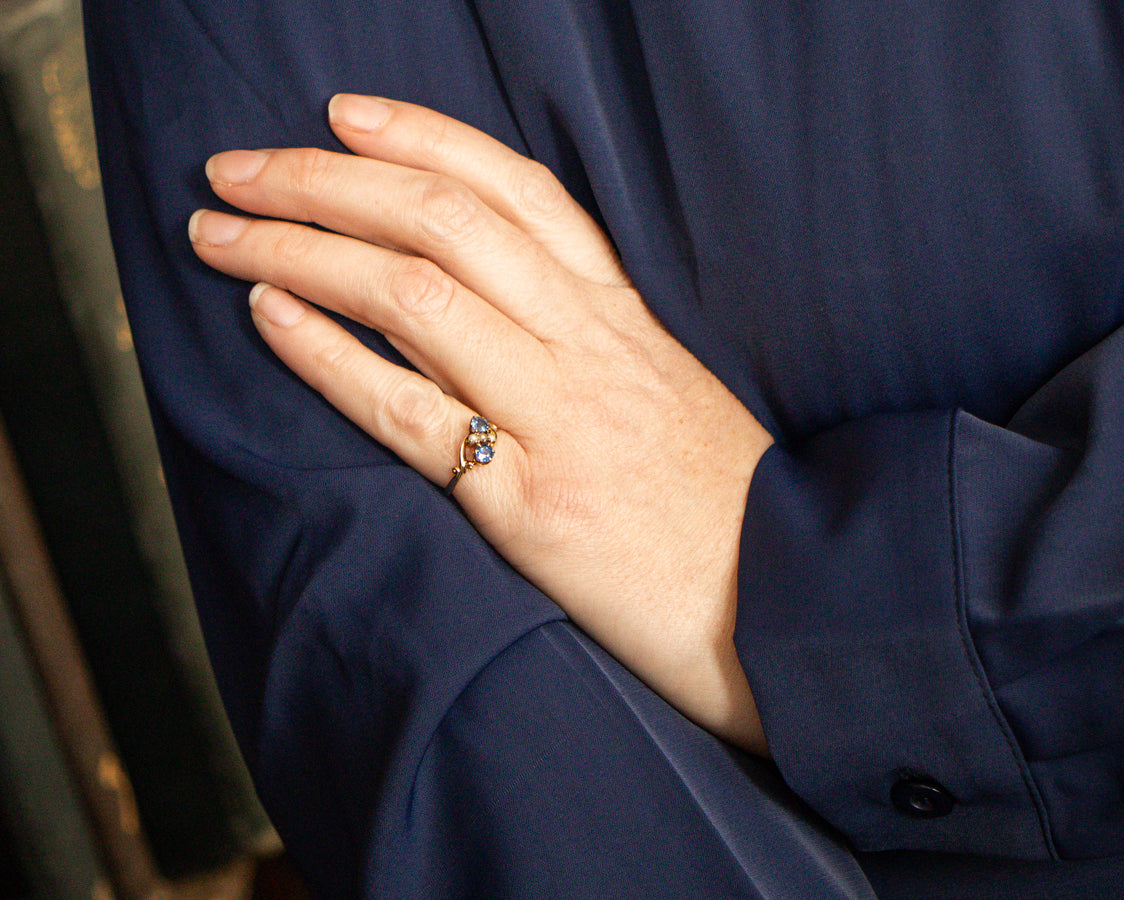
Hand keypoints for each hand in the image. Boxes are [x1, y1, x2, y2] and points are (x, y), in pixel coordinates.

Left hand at [189, 95, 772, 751]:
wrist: (785, 609)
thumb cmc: (721, 507)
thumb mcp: (668, 393)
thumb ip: (590, 340)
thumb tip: (485, 305)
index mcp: (625, 318)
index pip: (518, 192)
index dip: (422, 138)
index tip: (344, 117)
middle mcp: (590, 349)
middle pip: (445, 223)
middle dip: (326, 181)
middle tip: (238, 170)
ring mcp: (560, 422)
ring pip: (415, 296)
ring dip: (301, 250)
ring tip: (221, 232)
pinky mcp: (529, 507)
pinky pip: (410, 413)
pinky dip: (326, 355)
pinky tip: (269, 315)